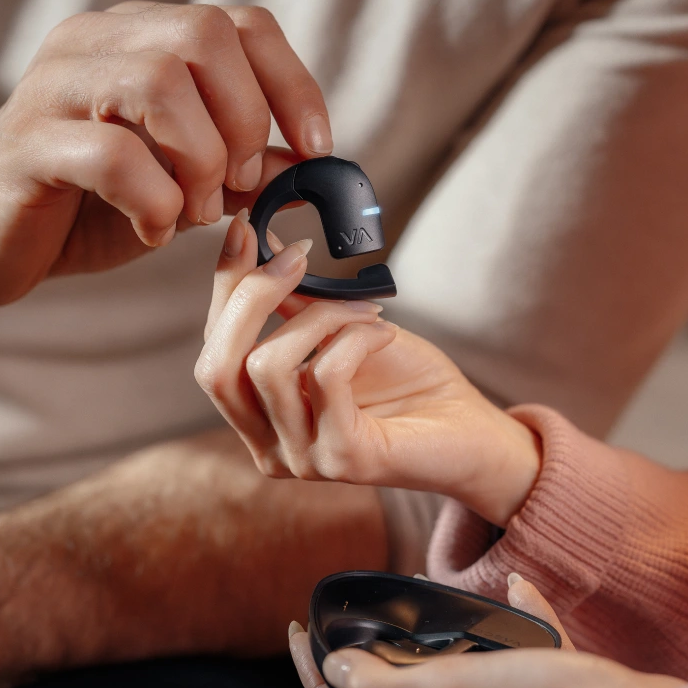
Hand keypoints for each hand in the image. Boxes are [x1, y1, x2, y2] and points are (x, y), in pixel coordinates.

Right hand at [0, 2, 330, 305]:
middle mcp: (95, 45)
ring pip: (160, 82)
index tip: (316, 149)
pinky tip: (152, 230)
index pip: (239, 23)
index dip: (292, 84)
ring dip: (200, 161)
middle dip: (244, 122)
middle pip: (204, 37)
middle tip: (235, 185)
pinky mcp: (24, 144)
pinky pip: (112, 154)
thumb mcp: (183, 185)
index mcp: (140, 42)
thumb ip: (243, 169)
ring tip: (191, 210)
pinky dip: (154, 202)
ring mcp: (54, 87)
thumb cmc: (88, 207)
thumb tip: (312, 165)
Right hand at [195, 214, 541, 526]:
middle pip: (216, 367)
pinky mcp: (344, 459)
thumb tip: (259, 241)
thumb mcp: (340, 332)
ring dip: (321, 315)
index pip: (214, 353)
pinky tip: (384, 332)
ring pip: (268, 365)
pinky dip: (356, 336)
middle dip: (250, 296)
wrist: (472, 431)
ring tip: (365, 309)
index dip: (224, 288)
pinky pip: (326, 374)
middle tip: (300, 254)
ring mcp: (303, 459)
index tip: (246, 228)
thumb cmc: (409, 384)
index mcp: (260, 421)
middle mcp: (270, 448)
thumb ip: (294, 304)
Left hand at [289, 575, 683, 687]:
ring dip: (424, 650)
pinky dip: (505, 624)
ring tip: (414, 611)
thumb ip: (386, 685)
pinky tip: (512, 589)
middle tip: (349, 625)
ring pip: (449, 682)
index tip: (300, 633)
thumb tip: (335, 673)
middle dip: (363, 666)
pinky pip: (514, 655)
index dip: (315, 682)